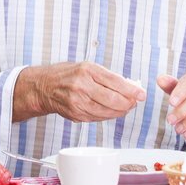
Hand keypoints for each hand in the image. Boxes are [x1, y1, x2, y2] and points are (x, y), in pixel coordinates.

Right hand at [13, 62, 145, 122]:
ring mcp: (78, 102)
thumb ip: (107, 77)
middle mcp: (82, 86)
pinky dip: (108, 115)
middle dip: (128, 103)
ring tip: (126, 107)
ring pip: (107, 111)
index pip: (116, 82)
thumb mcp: (87, 67)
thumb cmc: (67, 74)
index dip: (132, 90)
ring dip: (120, 111)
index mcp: (87, 70)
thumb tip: (130, 87)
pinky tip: (113, 112)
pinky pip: (98, 117)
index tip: (141, 94)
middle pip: (113, 100)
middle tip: (134, 102)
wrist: (44, 87)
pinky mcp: (75, 114)